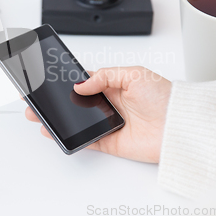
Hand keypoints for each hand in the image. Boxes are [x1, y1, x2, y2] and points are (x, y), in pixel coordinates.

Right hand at [24, 66, 171, 162]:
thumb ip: (104, 76)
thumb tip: (80, 85)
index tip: (48, 80)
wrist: (179, 125)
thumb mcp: (133, 73)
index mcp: (113, 85)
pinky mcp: (109, 142)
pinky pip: (84, 140)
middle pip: (74, 103)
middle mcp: (109, 104)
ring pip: (76, 121)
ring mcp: (107, 123)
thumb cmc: (164, 97)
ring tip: (38, 115)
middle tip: (36, 99)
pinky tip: (54, 132)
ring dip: (57, 119)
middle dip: (55, 101)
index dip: (65, 82)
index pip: (83, 83)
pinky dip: (69, 138)